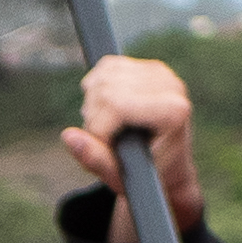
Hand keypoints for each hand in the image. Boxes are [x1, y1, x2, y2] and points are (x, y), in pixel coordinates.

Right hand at [61, 53, 200, 219]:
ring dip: (93, 104)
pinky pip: (106, 66)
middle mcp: (170, 84)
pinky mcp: (146, 66)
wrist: (166, 164)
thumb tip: (68, 136)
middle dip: (94, 118)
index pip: (116, 105)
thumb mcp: (120, 176)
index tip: (107, 149)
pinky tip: (107, 108)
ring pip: (103, 77)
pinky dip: (97, 88)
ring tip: (108, 126)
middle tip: (105, 139)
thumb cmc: (146, 174)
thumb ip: (95, 159)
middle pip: (106, 89)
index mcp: (173, 110)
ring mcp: (159, 72)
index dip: (98, 129)